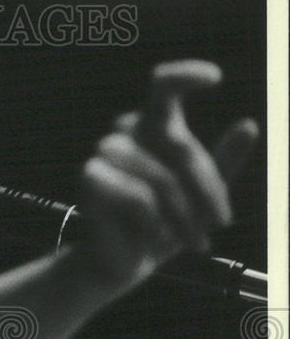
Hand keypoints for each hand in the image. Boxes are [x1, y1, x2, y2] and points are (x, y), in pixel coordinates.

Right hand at [79, 60, 258, 292]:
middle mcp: (126, 132)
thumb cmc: (165, 226)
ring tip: (192, 240)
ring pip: (161, 177)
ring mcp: (104, 153)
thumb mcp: (204, 197)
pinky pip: (138, 196)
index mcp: (153, 126)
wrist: (126, 263)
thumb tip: (249, 124)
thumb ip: (223, 162)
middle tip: (221, 223)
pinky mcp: (90, 177)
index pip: (163, 87)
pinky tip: (149, 234)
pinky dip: (152, 221)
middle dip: (206, 187)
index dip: (184, 75)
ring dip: (182, 214)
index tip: (214, 79)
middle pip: (179, 145)